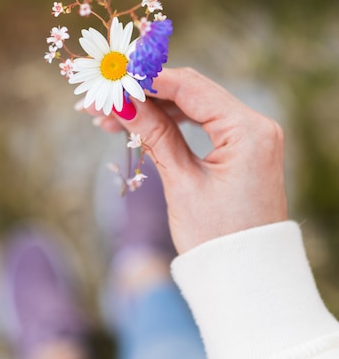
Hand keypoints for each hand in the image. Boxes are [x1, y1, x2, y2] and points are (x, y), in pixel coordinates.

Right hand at [94, 67, 287, 253]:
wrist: (247, 279)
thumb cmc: (218, 240)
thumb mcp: (182, 183)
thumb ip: (154, 135)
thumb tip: (122, 102)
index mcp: (248, 130)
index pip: (190, 88)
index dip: (147, 79)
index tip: (112, 78)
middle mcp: (255, 125)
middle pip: (191, 92)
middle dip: (145, 94)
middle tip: (103, 100)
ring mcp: (251, 136)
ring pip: (193, 107)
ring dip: (154, 109)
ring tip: (110, 118)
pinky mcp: (242, 148)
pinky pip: (202, 123)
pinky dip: (171, 123)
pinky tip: (139, 125)